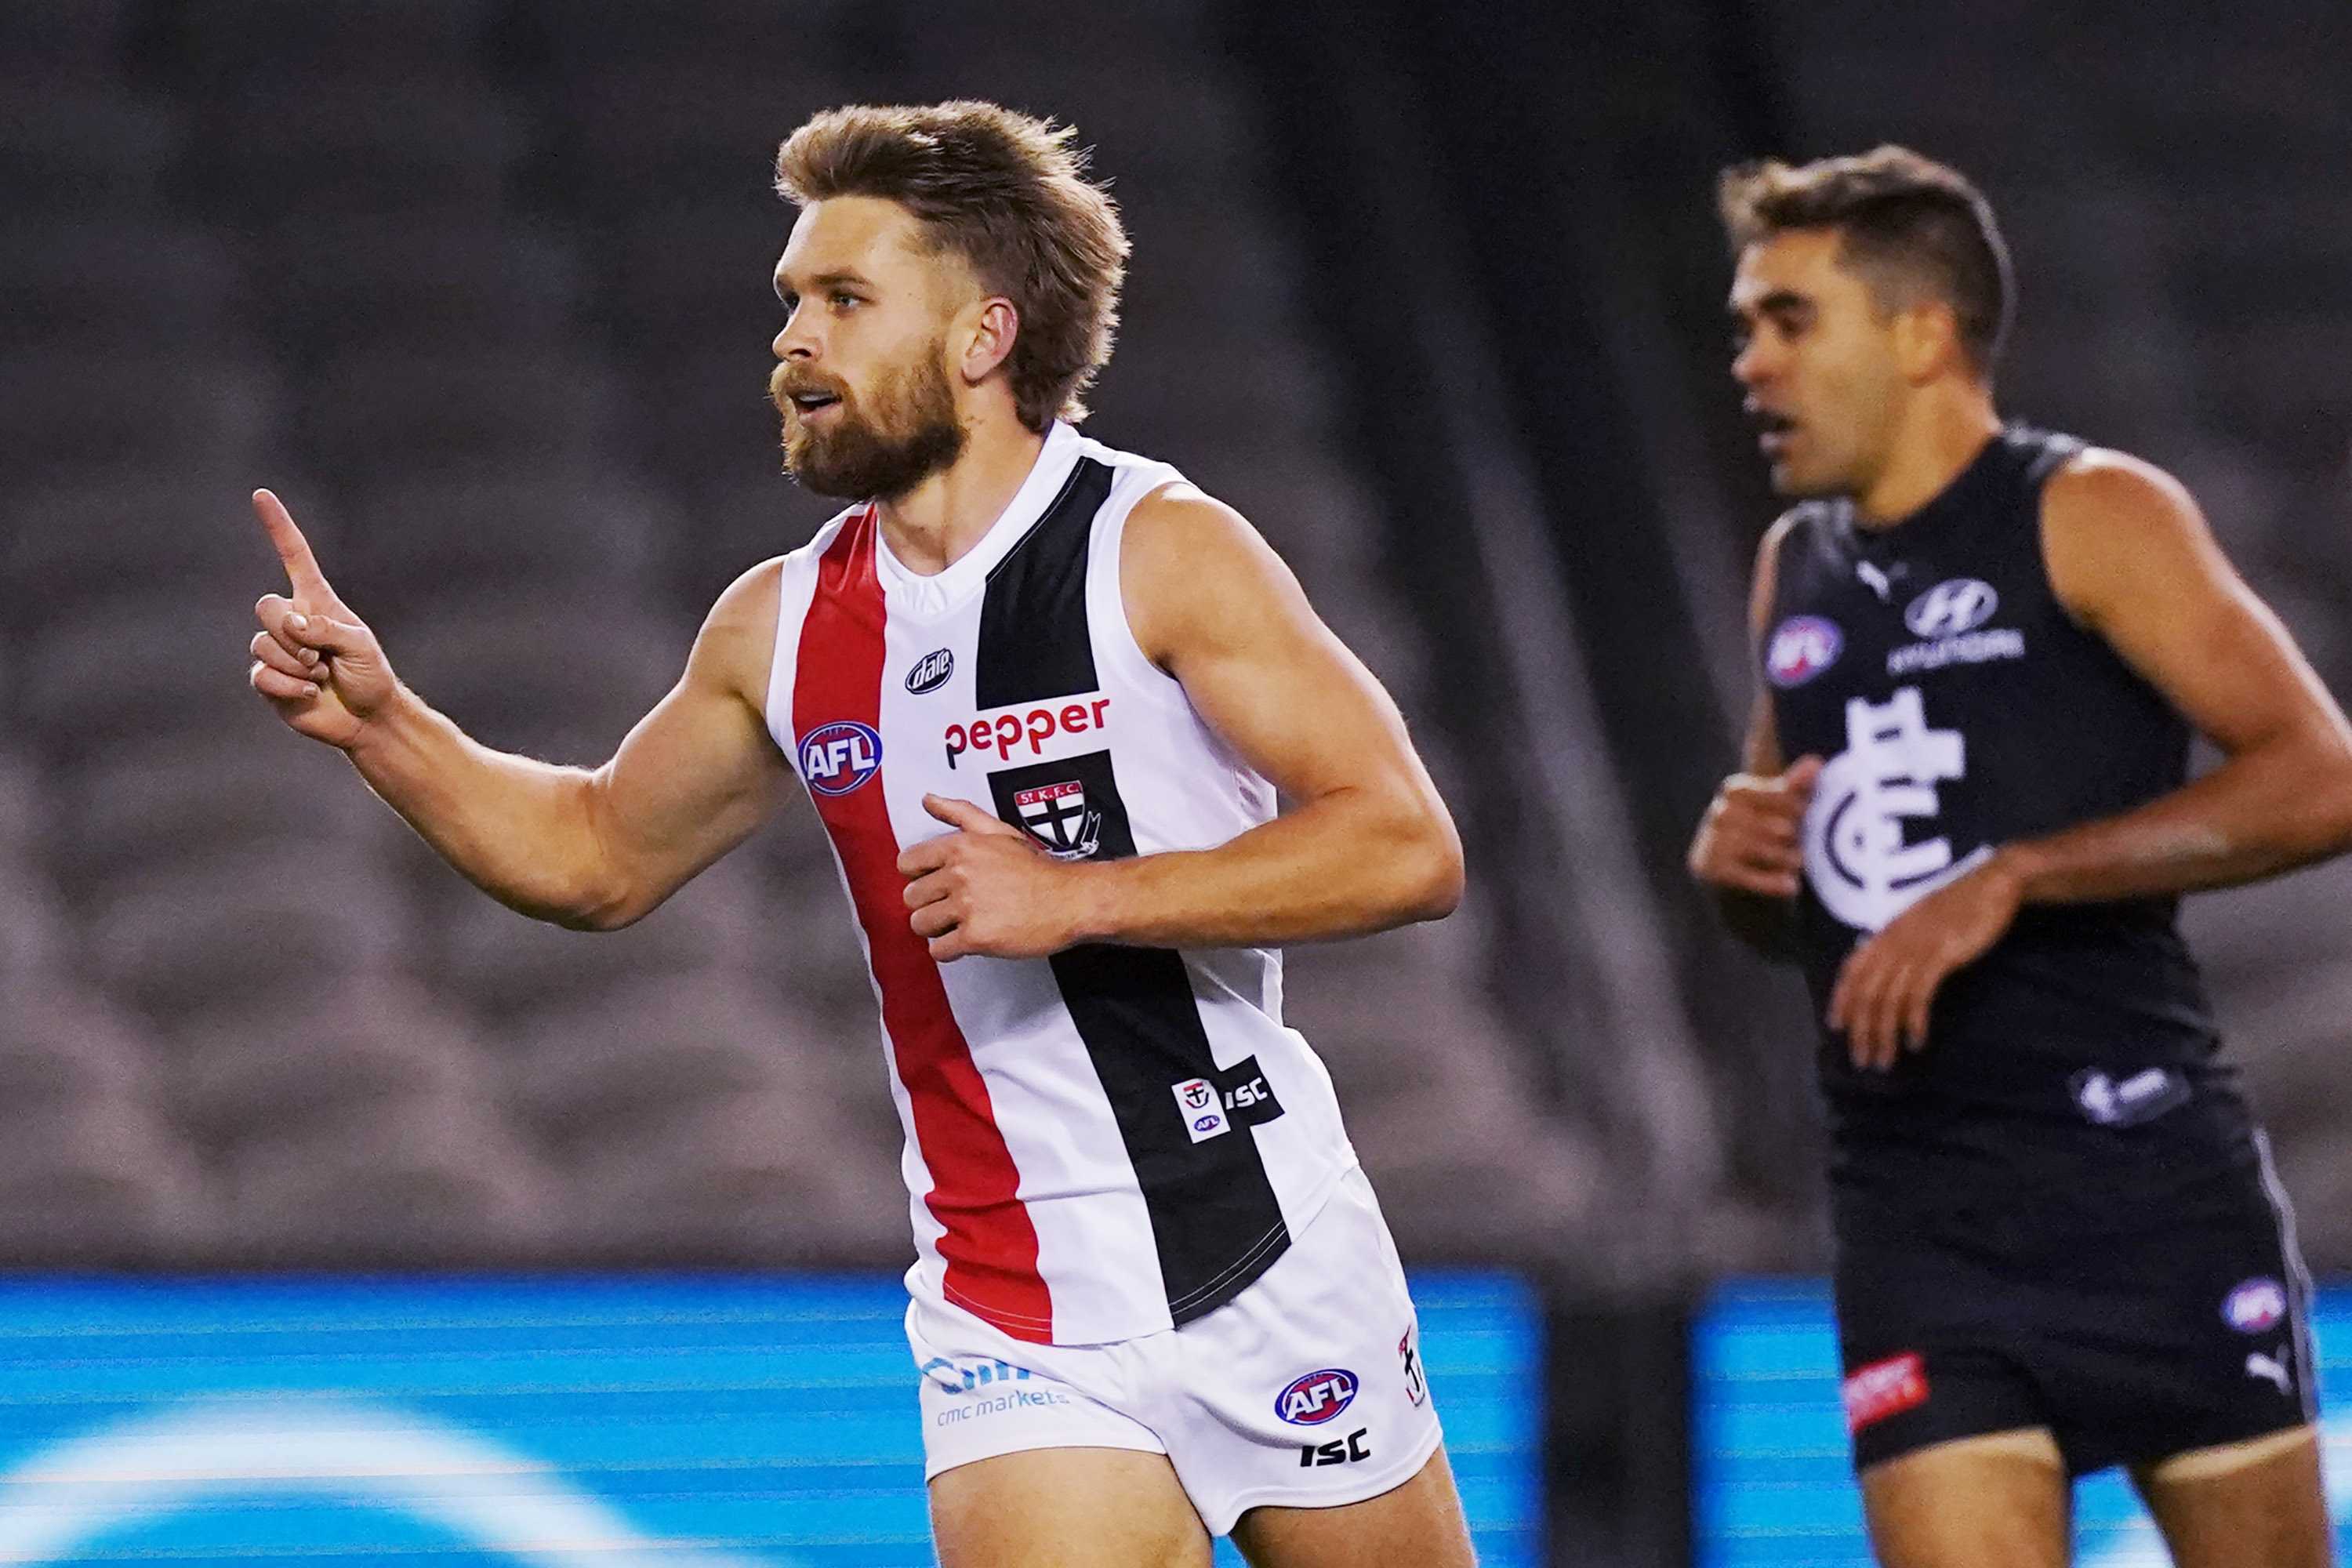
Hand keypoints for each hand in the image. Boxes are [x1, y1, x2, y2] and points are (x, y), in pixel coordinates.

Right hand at [246, 489, 397, 748]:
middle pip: (266, 607)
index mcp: (316, 601)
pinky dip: (289, 687)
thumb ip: (326, 630)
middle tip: (321, 658)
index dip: (278, 527)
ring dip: (298, 666)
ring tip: (321, 677)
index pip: (294, 557)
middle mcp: (292, 621)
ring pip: (263, 644)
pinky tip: (308, 694)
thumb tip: (292, 625)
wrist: (366, 718)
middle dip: (293, 635)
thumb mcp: (360, 646)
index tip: (261, 495)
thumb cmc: (370, 676)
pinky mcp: (267, 679)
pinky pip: (261, 675)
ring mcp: (276, 650)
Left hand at [897, 795, 1088, 961]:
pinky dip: (949, 950)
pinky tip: (967, 941)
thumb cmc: (1037, 869)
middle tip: (953, 906)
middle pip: (911, 897)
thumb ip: (959, 813)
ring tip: (959, 924)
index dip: (920, 876)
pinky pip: (939, 950)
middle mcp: (959, 874)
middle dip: (929, 904)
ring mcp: (967, 906)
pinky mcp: (975, 936)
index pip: (907, 863)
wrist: (1070, 900)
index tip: (936, 883)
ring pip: (921, 924)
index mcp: (960, 847)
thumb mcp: (998, 831)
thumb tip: (928, 799)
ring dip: (937, 928)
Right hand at [1688, 755, 1823, 897]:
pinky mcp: (1708, 869)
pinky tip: (1791, 885)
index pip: (1768, 793)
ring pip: (1755, 847)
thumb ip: (1796, 788)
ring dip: (1783, 857)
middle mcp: (1719, 812)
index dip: (1789, 804)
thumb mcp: (1785, 813)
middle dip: (1788, 834)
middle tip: (1803, 844)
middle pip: (1764, 822)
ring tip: (1800, 863)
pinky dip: (1771, 882)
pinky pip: (1745, 875)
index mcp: (1736, 790)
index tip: (1805, 813)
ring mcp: (1711, 841)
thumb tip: (1816, 762)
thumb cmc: (1770, 841)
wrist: (1743, 891)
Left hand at [1828, 851, 2025, 1069]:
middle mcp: (1893, 941)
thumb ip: (1899, 943)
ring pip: (1888, 998)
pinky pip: (1919, 995)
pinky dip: (1914, 1022)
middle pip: (1866, 992)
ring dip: (1883, 1034)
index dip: (1841, 999)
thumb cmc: (1958, 905)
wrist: (1991, 885)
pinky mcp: (1940, 956)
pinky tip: (1915, 1042)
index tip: (1836, 1026)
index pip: (1852, 970)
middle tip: (1861, 1060)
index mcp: (1885, 933)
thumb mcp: (1918, 923)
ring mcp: (1916, 948)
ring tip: (1884, 1061)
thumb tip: (1883, 969)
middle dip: (1861, 1030)